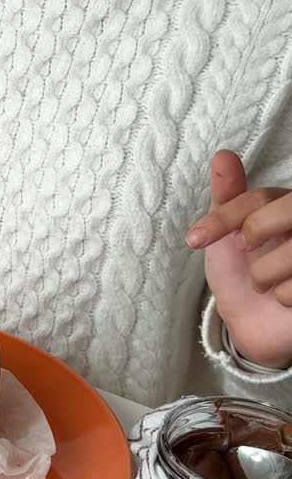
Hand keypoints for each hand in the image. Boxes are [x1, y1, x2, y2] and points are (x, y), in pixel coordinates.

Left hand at [186, 150, 291, 369]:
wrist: (252, 322)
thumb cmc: (240, 272)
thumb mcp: (226, 232)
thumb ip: (228, 196)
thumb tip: (223, 155)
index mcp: (286, 205)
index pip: (258, 198)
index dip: (224, 218)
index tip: (197, 238)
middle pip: (284, 213)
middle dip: (254, 237)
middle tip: (247, 254)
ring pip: (291, 253)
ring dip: (264, 275)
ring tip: (265, 283)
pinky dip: (283, 297)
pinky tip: (284, 298)